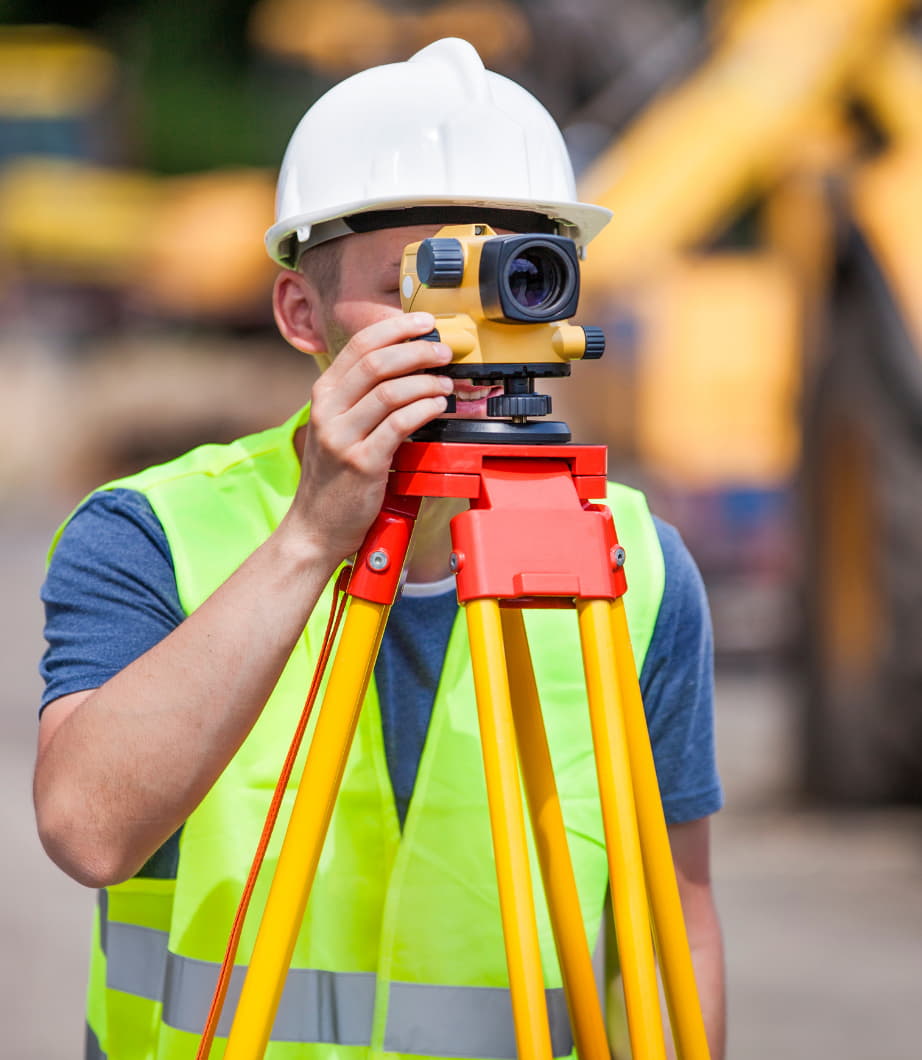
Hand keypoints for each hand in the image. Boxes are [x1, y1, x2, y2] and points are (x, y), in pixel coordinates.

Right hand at [287, 311, 453, 559]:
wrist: (315, 527)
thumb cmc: (334, 479)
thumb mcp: (336, 428)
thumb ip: (360, 400)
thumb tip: (406, 366)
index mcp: (323, 396)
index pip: (359, 345)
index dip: (396, 328)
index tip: (423, 322)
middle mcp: (328, 411)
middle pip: (377, 362)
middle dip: (416, 350)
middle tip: (443, 351)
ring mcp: (343, 437)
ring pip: (390, 391)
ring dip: (426, 381)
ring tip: (445, 382)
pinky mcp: (362, 463)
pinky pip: (399, 425)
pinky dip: (424, 409)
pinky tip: (437, 406)